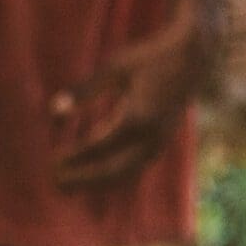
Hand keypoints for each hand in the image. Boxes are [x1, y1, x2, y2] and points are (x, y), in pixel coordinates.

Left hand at [51, 20, 212, 192]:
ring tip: (68, 188)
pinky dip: (112, 177)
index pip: (99, 147)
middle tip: (56, 185)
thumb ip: (83, 90)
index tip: (53, 162)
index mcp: (137, 117)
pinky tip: (92, 177)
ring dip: (96, 183)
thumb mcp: (114, 68)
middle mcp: (151, 136)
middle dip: (84, 180)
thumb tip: (53, 112)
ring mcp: (160, 142)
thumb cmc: (148, 58)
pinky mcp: (162, 142)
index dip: (75, 158)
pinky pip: (135, 168)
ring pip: (126, 174)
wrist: (193, 58)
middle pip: (113, 170)